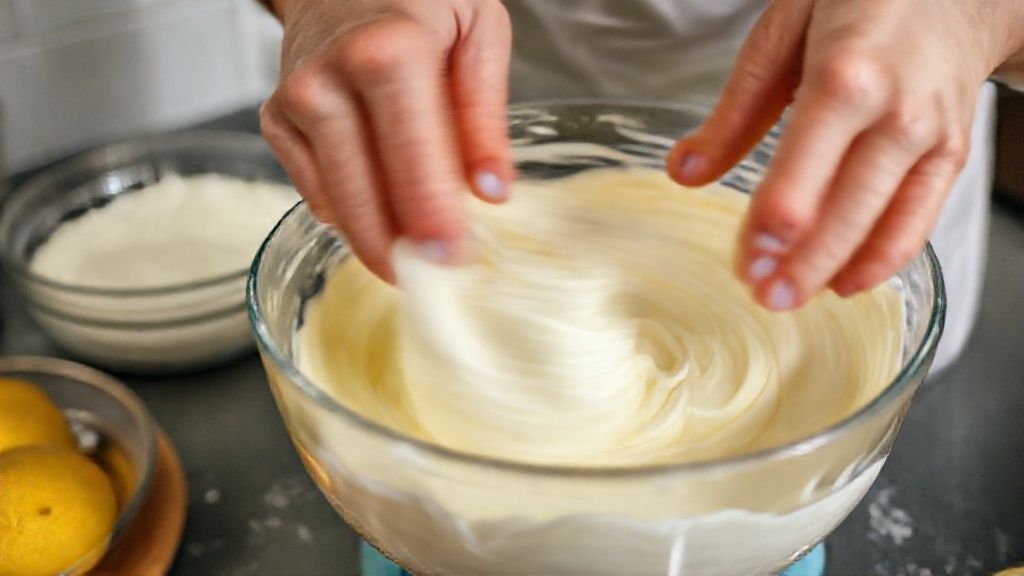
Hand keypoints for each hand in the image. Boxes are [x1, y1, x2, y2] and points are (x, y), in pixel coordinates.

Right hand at [260, 0, 513, 280]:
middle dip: (400, 249)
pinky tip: (378, 213)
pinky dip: (348, 213)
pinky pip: (314, 192)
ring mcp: (295, 104)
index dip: (433, 220)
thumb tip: (490, 192)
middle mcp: (328, 81)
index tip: (455, 261)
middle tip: (434, 279)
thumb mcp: (478, 31)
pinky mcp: (276, 122)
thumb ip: (484, 114)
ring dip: (375, 240)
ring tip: (413, 258)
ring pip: (334, 203)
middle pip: (363, 195)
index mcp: (387, 54)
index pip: (412, 161)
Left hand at [669, 0, 1023, 309]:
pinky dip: (883, 260)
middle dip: (802, 262)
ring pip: (884, 223)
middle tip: (761, 297)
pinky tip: (843, 284)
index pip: (805, 164)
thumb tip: (683, 172)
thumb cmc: (861, 3)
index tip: (747, 260)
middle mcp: (896, 112)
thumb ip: (733, 112)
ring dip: (834, 270)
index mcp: (846, 76)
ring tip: (788, 299)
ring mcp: (929, 138)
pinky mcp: (949, 156)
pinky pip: (919, 221)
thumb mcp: (782, 35)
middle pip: (847, 207)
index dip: (777, 220)